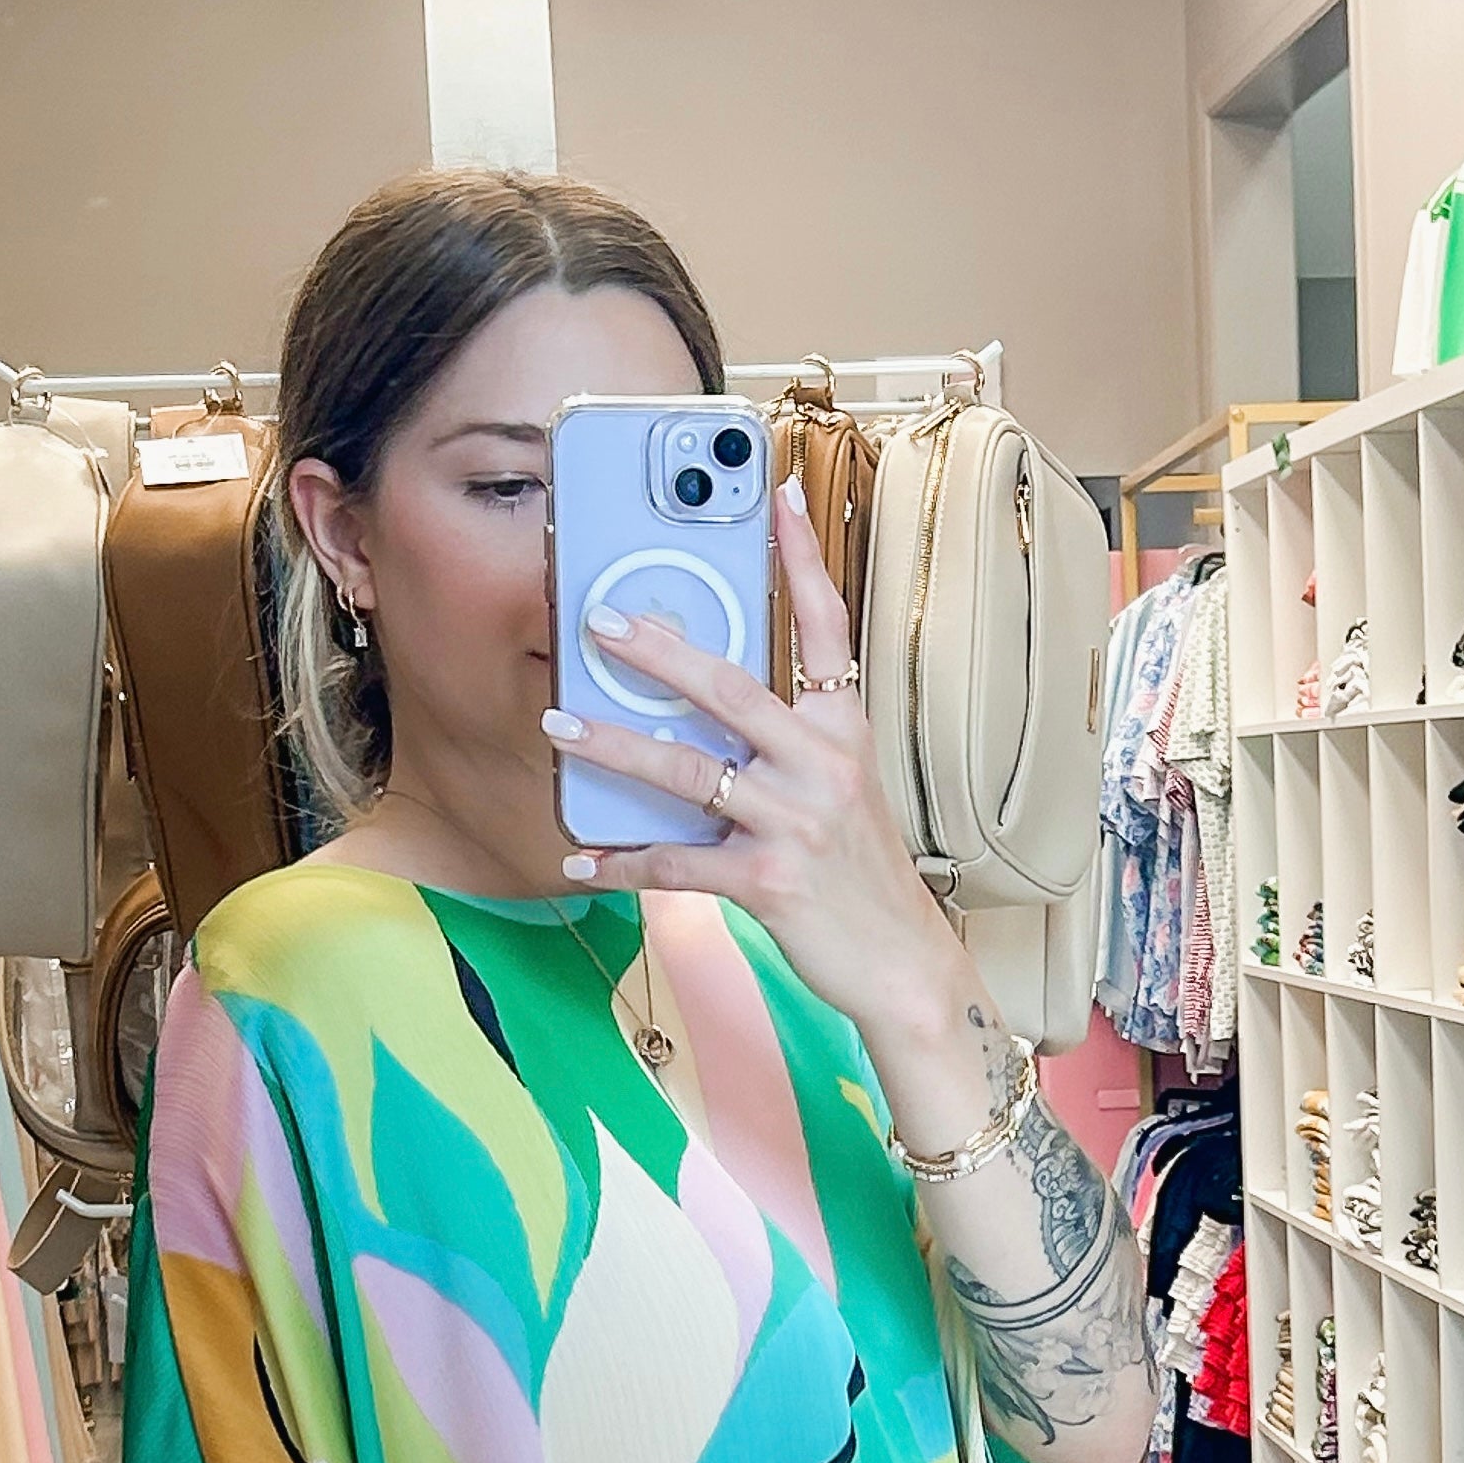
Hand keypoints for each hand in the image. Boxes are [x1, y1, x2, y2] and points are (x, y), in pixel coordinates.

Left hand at [546, 479, 967, 1044]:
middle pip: (731, 688)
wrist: (903, 964)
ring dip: (614, 749)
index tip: (778, 498)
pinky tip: (582, 858)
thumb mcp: (842, 790)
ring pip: (688, 772)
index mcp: (844, 729)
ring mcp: (796, 822)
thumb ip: (788, 743)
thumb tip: (704, 714)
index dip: (801, 560)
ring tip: (559, 727)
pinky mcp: (769, 881)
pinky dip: (622, 864)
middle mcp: (824, 764)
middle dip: (659, 651)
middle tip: (600, 621)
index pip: (825, 627)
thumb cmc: (861, 876)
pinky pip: (677, 864)